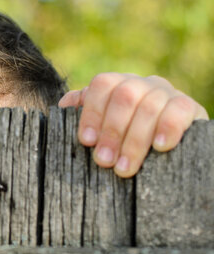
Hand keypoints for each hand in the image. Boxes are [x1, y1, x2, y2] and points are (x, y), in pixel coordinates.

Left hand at [59, 73, 208, 177]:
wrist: (169, 139)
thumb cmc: (125, 135)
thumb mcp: (104, 125)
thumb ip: (85, 113)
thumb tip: (64, 105)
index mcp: (118, 85)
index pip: (102, 85)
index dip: (92, 112)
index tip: (86, 141)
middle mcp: (142, 84)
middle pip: (125, 96)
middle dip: (111, 131)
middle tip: (103, 161)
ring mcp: (167, 93)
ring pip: (150, 107)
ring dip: (134, 141)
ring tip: (123, 169)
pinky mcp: (188, 107)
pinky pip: (179, 111)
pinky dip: (168, 129)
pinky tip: (159, 147)